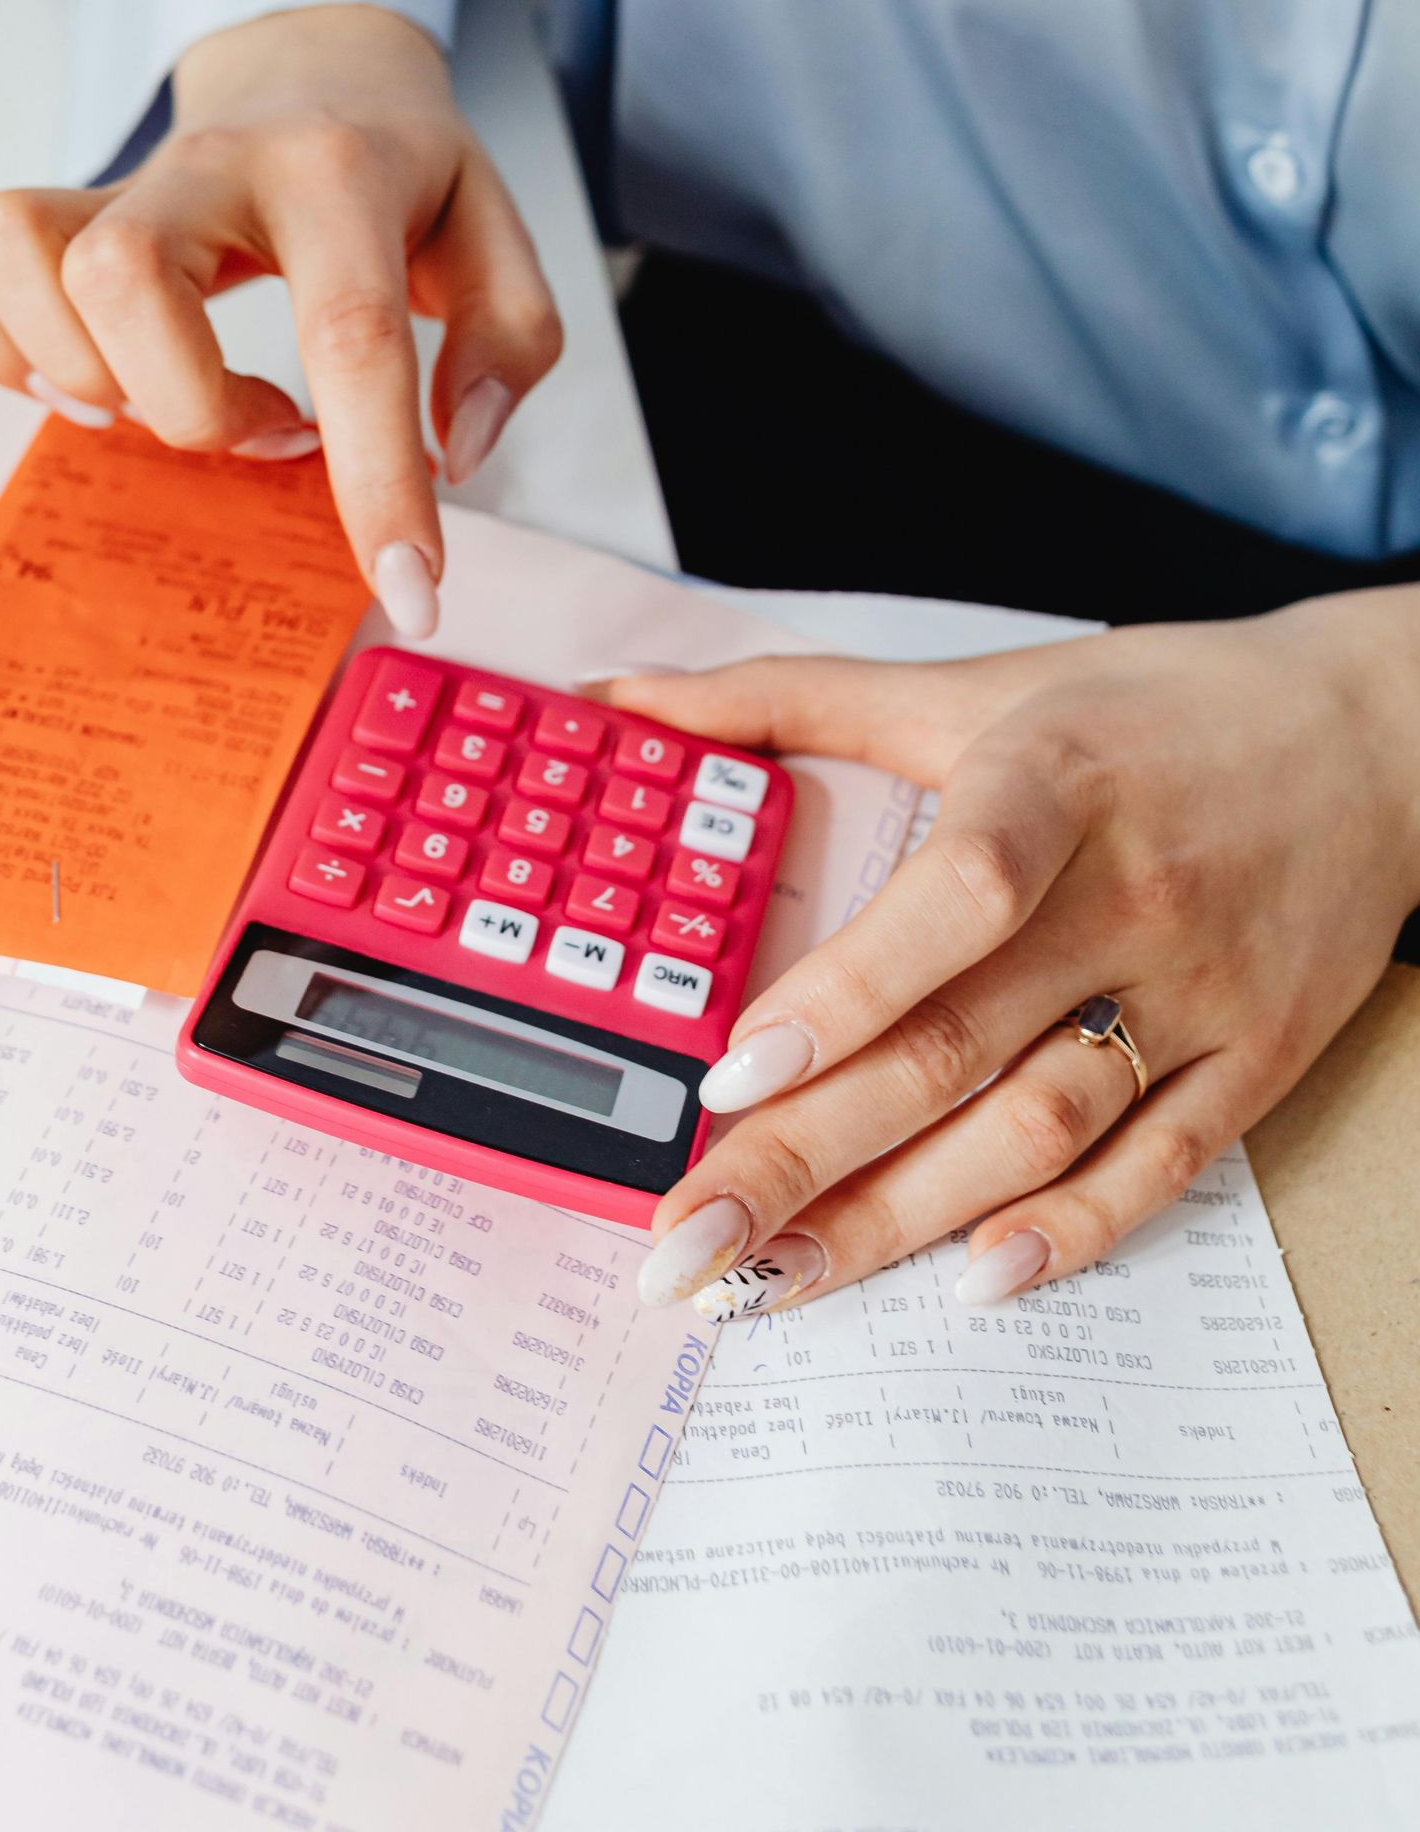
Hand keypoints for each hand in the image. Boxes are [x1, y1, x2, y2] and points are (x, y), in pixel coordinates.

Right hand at [0, 3, 560, 630]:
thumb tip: (454, 452)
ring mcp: (115, 181)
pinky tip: (95, 372)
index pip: (350, 335)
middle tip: (269, 429)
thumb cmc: (404, 171)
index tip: (410, 589)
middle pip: (123, 281)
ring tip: (171, 396)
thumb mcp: (496, 236)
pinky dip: (4, 349)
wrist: (315, 63)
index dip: (376, 480)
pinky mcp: (50, 205)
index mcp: (338, 174)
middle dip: (187, 407)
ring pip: (24, 259)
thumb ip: (507, 343)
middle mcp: (209, 163)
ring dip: (86, 374)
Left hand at [606, 590, 1419, 1314]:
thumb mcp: (974, 683)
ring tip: (781, 1283)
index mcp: (1049, 786)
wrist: (1377, 737)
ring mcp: (1200, 990)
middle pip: (957, 1048)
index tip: (732, 1078)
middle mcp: (1128, 897)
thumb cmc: (1149, 709)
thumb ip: (788, 697)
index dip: (844, 992)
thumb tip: (622, 702)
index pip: (952, 902)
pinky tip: (972, 1280)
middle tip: (690, 1244)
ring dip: (903, 1220)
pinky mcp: (1258, 1059)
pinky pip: (1160, 1165)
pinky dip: (1069, 1231)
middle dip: (808, 1159)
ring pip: (1040, 1129)